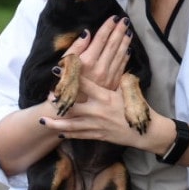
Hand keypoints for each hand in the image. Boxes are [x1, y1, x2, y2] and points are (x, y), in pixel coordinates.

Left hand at [41, 15, 146, 145]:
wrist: (145, 131)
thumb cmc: (138, 107)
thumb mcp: (128, 89)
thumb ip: (116, 74)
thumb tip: (115, 53)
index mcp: (105, 96)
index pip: (83, 84)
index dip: (69, 77)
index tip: (57, 70)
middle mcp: (98, 110)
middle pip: (73, 106)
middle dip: (59, 102)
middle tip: (47, 96)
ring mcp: (96, 125)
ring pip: (72, 124)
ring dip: (56, 122)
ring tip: (43, 120)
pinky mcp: (98, 135)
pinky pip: (80, 135)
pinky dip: (68, 133)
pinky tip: (58, 132)